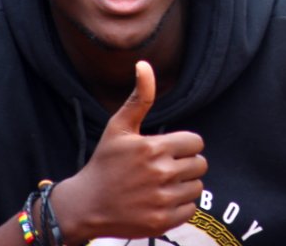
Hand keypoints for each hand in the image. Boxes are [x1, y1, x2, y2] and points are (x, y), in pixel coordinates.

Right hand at [51, 61, 206, 241]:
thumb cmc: (105, 163)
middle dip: (186, 164)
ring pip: (197, 187)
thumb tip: (144, 64)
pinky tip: (161, 201)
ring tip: (162, 185)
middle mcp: (160, 173)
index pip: (196, 143)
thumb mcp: (118, 127)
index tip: (169, 150)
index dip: (185, 145)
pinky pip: (190, 209)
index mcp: (154, 148)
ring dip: (184, 185)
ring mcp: (161, 200)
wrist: (84, 205)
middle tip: (165, 168)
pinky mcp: (161, 221)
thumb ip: (140, 97)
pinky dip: (181, 206)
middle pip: (200, 164)